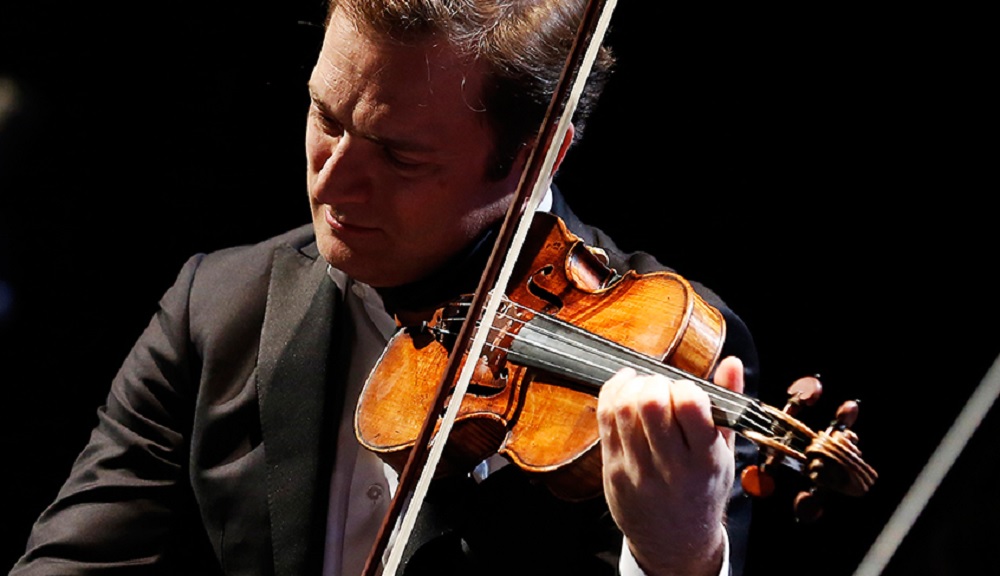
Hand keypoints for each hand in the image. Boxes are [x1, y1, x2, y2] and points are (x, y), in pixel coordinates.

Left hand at [598, 356, 744, 575]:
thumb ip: (729, 406)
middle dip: (657, 383)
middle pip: (651, 403)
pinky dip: (614, 392)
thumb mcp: (725, 454)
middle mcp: (670, 467)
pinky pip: (604, 416)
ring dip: (634, 386)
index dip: (686, 388)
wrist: (674, 541)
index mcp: (705, 461)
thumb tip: (732, 362)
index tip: (687, 392)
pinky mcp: (611, 468)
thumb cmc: (702, 491)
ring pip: (623, 407)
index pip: (690, 407)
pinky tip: (626, 388)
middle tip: (663, 390)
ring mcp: (636, 469)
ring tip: (645, 390)